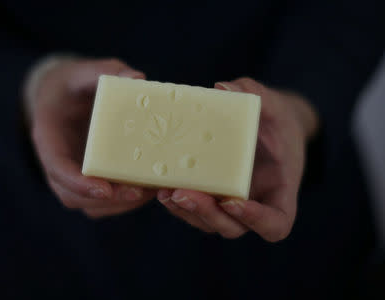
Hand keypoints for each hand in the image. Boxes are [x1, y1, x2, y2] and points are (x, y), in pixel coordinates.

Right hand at [25, 58, 155, 217]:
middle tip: (139, 191)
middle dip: (105, 199)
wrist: (62, 96)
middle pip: (70, 195)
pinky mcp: (85, 177)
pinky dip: (120, 202)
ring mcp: (69, 172)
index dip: (78, 182)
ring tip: (148, 192)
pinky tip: (146, 190)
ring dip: (117, 204)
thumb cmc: (72, 83)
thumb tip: (138, 78)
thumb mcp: (84, 71)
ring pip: (86, 204)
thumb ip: (107, 71)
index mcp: (49, 135)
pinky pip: (98, 201)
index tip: (105, 190)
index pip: (56, 166)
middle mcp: (56, 160)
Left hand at [157, 78, 318, 241]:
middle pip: (232, 227)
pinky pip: (195, 208)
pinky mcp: (211, 195)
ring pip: (208, 222)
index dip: (258, 221)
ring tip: (164, 191)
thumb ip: (256, 94)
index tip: (235, 201)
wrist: (269, 125)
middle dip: (206, 213)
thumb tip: (222, 87)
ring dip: (186, 211)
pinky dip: (178, 202)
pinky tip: (159, 185)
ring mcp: (230, 204)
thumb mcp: (275, 105)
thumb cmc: (278, 119)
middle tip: (182, 193)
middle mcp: (255, 204)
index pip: (276, 224)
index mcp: (280, 191)